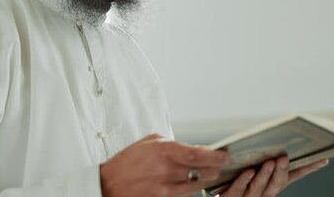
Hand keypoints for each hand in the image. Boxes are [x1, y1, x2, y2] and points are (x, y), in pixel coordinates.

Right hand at [100, 134, 229, 196]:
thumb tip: (195, 148)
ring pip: (197, 187)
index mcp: (164, 152)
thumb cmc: (127, 163)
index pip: (199, 154)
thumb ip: (173, 145)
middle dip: (214, 169)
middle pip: (203, 172)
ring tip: (205, 175)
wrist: (108, 185)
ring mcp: (165, 190)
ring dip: (203, 181)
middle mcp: (166, 171)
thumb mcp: (149, 143)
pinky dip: (189, 191)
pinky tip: (187, 185)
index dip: (216, 156)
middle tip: (219, 166)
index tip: (225, 155)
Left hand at [220, 157, 328, 196]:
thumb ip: (261, 153)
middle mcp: (263, 193)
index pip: (293, 176)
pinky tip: (248, 171)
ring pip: (259, 188)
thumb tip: (276, 133)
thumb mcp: (250, 164)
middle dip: (282, 171)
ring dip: (266, 175)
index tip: (323, 159)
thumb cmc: (234, 176)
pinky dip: (244, 180)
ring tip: (270, 162)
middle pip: (277, 184)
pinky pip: (237, 190)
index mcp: (271, 185)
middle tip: (285, 158)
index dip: (308, 168)